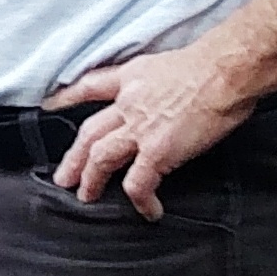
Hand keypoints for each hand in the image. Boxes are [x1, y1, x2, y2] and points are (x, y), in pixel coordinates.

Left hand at [47, 41, 260, 217]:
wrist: (225, 70)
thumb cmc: (212, 64)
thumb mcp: (171, 63)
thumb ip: (159, 84)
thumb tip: (170, 98)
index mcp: (132, 78)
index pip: (91, 86)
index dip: (68, 97)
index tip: (51, 105)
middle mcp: (128, 103)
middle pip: (90, 132)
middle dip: (74, 157)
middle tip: (64, 177)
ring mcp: (139, 128)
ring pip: (101, 158)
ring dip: (91, 179)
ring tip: (86, 196)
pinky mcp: (157, 151)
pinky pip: (139, 183)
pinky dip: (141, 200)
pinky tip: (149, 211)